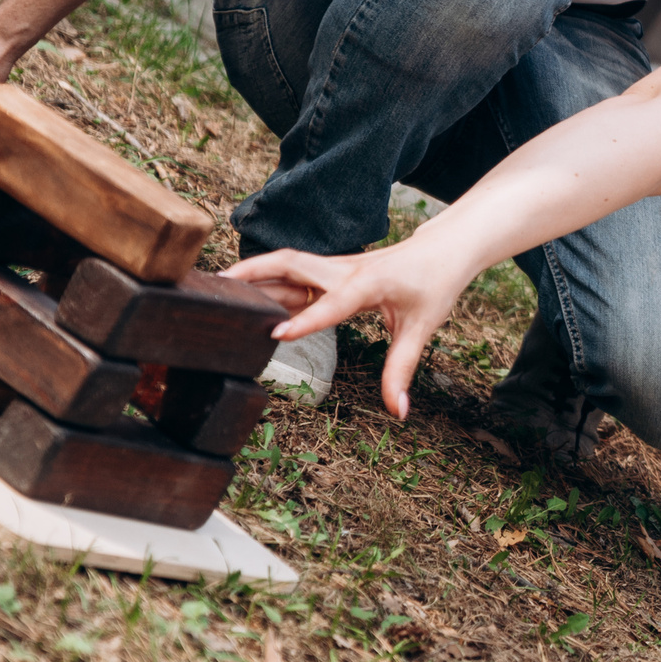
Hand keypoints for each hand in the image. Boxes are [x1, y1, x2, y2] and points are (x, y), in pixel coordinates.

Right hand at [226, 240, 479, 419]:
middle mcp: (346, 269)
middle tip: (215, 290)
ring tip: (214, 290)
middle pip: (292, 264)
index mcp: (369, 283)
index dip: (306, 319)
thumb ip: (401, 370)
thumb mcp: (422, 329)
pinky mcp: (333, 270)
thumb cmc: (435, 285)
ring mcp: (337, 266)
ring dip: (254, 274)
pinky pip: (296, 275)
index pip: (332, 302)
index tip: (276, 334)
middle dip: (254, 273)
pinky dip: (270, 282)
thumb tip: (397, 412)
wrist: (446, 249)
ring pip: (288, 265)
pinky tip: (246, 296)